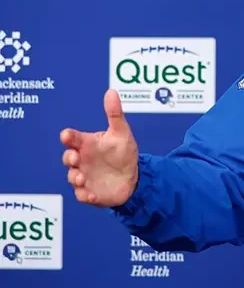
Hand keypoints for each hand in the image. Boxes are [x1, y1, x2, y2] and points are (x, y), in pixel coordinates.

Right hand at [60, 89, 139, 206]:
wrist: (133, 177)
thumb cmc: (123, 153)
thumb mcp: (121, 133)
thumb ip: (115, 114)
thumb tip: (111, 92)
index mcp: (87, 144)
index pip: (72, 138)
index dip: (68, 137)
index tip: (67, 136)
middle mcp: (82, 160)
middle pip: (68, 157)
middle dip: (69, 157)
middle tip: (75, 158)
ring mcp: (84, 176)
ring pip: (72, 177)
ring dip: (74, 177)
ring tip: (82, 177)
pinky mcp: (89, 192)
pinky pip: (82, 195)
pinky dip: (85, 196)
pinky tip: (92, 196)